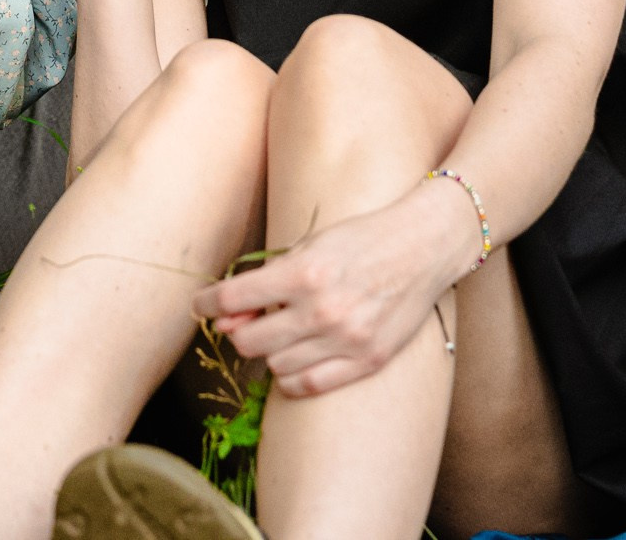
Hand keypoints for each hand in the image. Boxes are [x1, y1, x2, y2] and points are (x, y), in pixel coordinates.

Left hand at [193, 184, 480, 398]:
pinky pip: (309, 386)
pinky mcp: (368, 361)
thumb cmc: (362, 239)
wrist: (423, 248)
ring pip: (275, 366)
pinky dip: (292, 377)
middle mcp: (322, 311)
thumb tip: (226, 315)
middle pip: (249, 341)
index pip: (234, 298)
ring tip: (283, 332)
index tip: (201, 304)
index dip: (208, 302)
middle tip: (248, 320)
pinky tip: (295, 358)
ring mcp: (347, 340)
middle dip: (239, 330)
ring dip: (269, 351)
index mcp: (304, 273)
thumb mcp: (310, 245)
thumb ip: (268, 279)